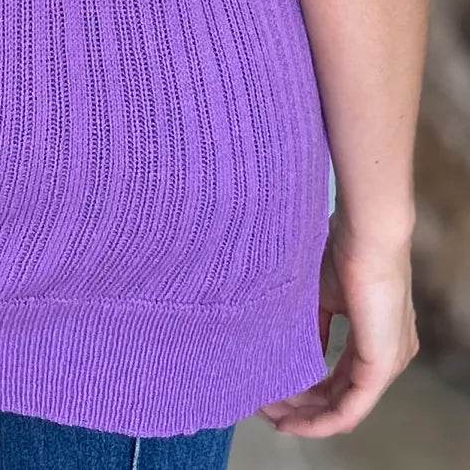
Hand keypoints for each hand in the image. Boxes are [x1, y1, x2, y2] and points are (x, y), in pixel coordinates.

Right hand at [258, 211, 417, 436]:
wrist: (365, 234)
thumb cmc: (344, 251)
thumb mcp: (325, 296)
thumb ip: (316, 328)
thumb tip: (300, 352)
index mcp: (377, 338)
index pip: (342, 378)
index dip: (309, 391)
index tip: (275, 392)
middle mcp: (389, 358)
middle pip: (342, 398)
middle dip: (303, 408)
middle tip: (266, 408)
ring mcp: (388, 364)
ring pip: (345, 408)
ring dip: (307, 416)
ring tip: (272, 416)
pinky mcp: (380, 367)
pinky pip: (350, 409)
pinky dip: (320, 420)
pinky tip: (294, 421)